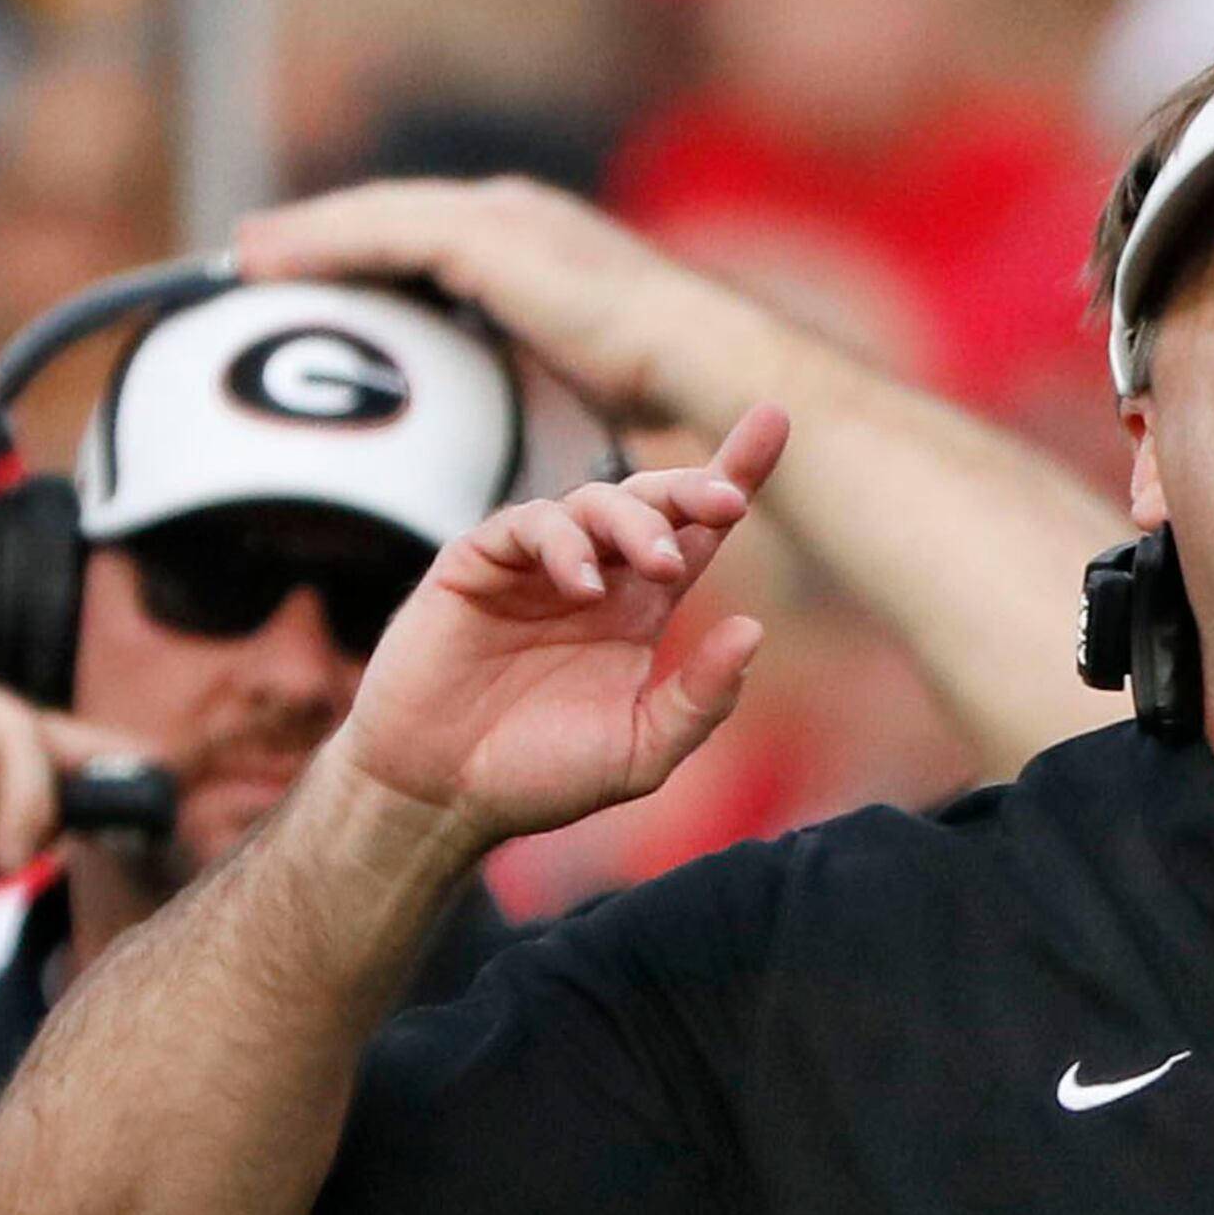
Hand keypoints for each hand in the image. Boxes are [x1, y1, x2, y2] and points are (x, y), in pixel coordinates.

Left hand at [231, 177, 772, 447]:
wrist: (691, 352)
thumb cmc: (658, 379)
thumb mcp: (579, 370)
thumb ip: (535, 371)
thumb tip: (509, 413)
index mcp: (533, 235)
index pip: (432, 232)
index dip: (371, 245)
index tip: (321, 264)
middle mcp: (508, 208)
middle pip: (390, 212)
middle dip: (323, 227)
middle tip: (257, 247)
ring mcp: (494, 216)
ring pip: (373, 216)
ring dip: (305, 233)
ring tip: (246, 252)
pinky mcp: (478, 240)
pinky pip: (375, 237)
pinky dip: (319, 245)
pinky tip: (269, 261)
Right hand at [327, 405, 782, 843]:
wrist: (439, 796)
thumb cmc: (536, 777)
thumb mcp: (641, 751)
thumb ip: (700, 699)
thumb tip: (752, 628)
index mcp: (639, 610)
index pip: (695, 530)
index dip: (735, 472)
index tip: (774, 418)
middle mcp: (595, 576)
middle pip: (650, 501)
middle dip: (692, 489)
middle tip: (728, 504)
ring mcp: (533, 565)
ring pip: (592, 504)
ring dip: (635, 522)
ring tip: (659, 565)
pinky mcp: (476, 563)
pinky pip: (526, 527)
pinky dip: (562, 545)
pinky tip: (583, 585)